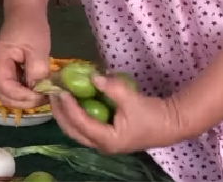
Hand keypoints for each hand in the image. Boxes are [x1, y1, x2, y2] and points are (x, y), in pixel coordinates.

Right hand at [0, 15, 50, 108]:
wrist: (25, 14)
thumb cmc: (31, 28)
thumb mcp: (38, 50)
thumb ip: (37, 72)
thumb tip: (39, 92)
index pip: (5, 89)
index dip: (24, 97)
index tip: (43, 95)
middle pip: (4, 96)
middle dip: (25, 101)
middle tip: (45, 98)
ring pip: (8, 95)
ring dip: (25, 99)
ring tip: (43, 94)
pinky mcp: (5, 71)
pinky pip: (12, 88)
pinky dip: (25, 93)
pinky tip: (38, 88)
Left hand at [50, 74, 188, 154]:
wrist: (171, 124)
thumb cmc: (152, 115)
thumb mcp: (132, 99)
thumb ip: (112, 88)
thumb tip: (93, 77)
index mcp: (107, 140)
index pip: (80, 124)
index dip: (68, 107)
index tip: (60, 91)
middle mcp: (101, 145)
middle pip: (72, 130)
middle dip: (59, 111)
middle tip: (51, 92)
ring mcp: (102, 142)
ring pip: (75, 129)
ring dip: (65, 113)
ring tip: (57, 95)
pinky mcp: (105, 135)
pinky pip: (83, 126)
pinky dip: (75, 114)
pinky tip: (71, 100)